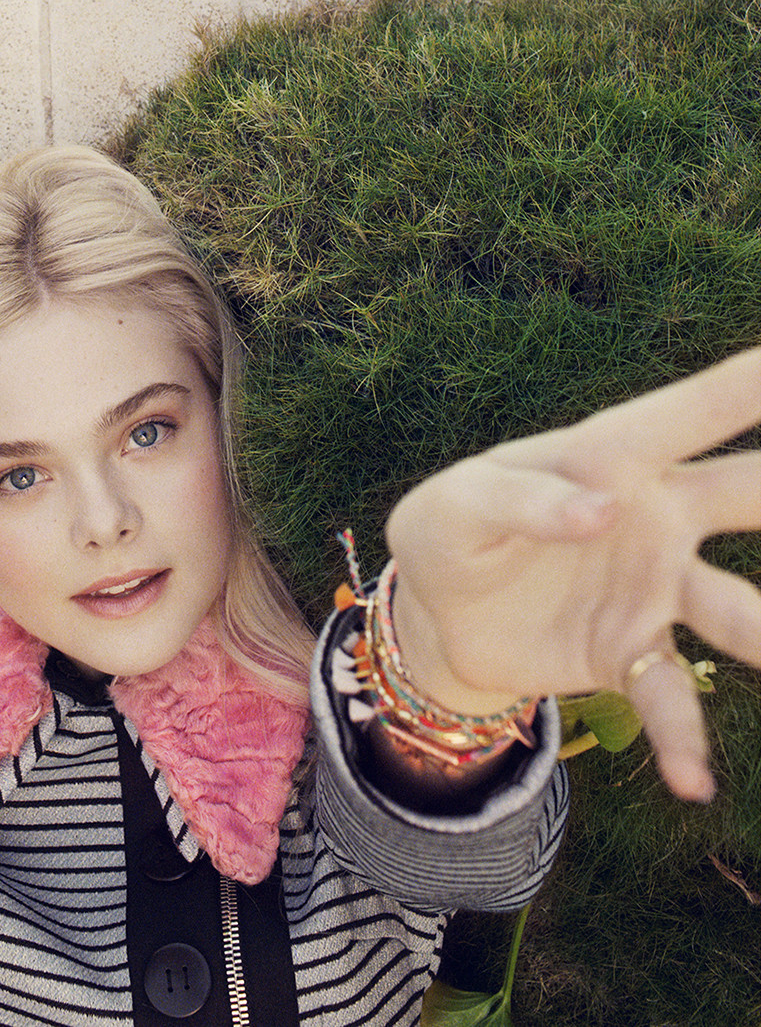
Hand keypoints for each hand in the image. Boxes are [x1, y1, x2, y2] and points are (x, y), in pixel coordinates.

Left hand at [386, 346, 760, 802]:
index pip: (690, 413)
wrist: (436, 616)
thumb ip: (520, 500)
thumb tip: (602, 508)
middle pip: (750, 494)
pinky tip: (692, 782)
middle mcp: (655, 516)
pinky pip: (673, 698)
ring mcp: (654, 589)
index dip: (748, 384)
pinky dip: (685, 740)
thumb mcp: (453, 507)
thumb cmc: (448, 530)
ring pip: (741, 612)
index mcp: (609, 457)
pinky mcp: (632, 654)